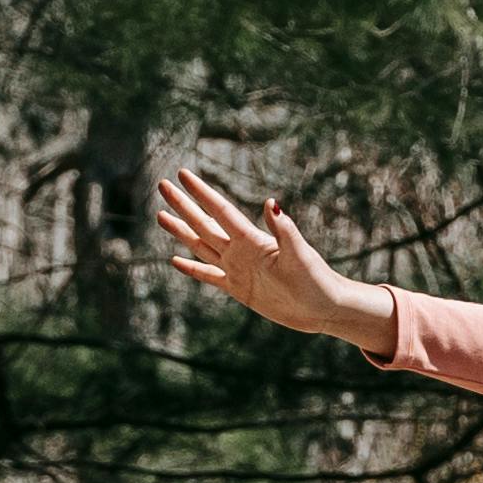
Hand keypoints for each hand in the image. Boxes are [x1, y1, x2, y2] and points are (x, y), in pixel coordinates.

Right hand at [156, 167, 399, 352]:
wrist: (322, 308)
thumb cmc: (316, 280)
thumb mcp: (299, 254)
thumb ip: (283, 229)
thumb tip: (272, 202)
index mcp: (251, 239)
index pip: (220, 210)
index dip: (201, 192)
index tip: (183, 173)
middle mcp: (240, 250)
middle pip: (203, 223)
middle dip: (183, 204)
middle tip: (162, 184)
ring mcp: (237, 269)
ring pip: (201, 245)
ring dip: (181, 231)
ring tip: (160, 215)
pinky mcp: (238, 288)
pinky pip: (208, 276)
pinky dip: (192, 267)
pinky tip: (175, 259)